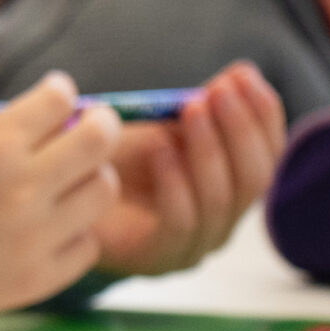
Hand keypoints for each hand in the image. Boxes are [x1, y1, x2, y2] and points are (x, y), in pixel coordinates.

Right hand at [0, 73, 118, 315]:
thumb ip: (10, 132)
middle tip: (95, 127)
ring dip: (90, 180)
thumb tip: (69, 118)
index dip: (61, 93)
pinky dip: (74, 233)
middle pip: (99, 140)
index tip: (58, 97)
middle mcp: (20, 189)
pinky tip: (51, 229)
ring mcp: (34, 237)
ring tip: (70, 184)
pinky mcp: (40, 277)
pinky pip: (88, 243)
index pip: (60, 99)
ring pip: (103, 191)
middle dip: (101, 125)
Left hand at [89, 62, 285, 276]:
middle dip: (240, 130)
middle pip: (254, 180)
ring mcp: (194, 245)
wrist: (61, 194)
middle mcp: (222, 219)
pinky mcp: (157, 258)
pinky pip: (181, 225)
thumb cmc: (115, 158)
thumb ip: (203, 105)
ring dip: (210, 151)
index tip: (243, 76)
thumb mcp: (162, 125)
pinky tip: (161, 153)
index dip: (263, 114)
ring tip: (192, 109)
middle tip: (218, 92)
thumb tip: (241, 72)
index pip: (269, 155)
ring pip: (221, 202)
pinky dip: (177, 186)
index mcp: (232, 186)